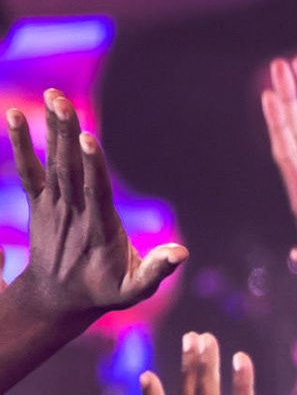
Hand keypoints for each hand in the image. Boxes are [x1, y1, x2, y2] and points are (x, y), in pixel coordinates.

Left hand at [7, 89, 186, 316]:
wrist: (57, 298)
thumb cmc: (105, 290)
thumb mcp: (135, 290)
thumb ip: (156, 270)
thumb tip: (181, 252)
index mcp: (99, 231)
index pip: (95, 192)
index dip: (92, 165)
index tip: (88, 138)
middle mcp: (73, 214)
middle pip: (70, 169)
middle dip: (66, 134)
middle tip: (62, 100)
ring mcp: (53, 206)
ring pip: (53, 163)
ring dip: (52, 129)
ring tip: (54, 96)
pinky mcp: (40, 202)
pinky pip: (28, 170)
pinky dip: (20, 144)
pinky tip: (13, 116)